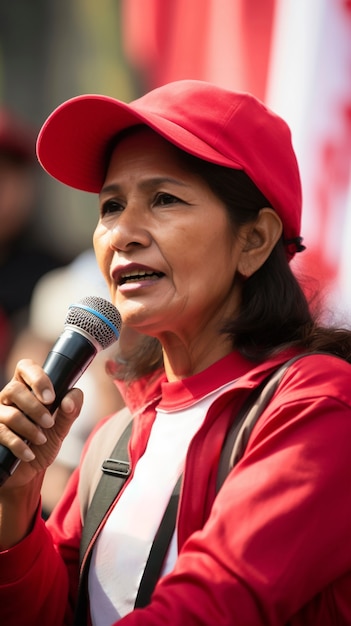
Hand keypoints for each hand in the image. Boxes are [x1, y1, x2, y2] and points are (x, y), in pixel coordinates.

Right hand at [0, 358, 82, 488]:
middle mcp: (8, 398)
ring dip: (30, 429)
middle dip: (36, 408)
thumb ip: (70, 411)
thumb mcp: (61, 428)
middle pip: (15, 390)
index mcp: (26, 388)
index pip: (26, 367)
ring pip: (9, 414)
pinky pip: (2, 433)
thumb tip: (71, 399)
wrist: (28, 471)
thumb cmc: (43, 443)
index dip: (38, 378)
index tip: (51, 398)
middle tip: (49, 423)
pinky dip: (20, 446)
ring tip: (41, 439)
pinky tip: (29, 454)